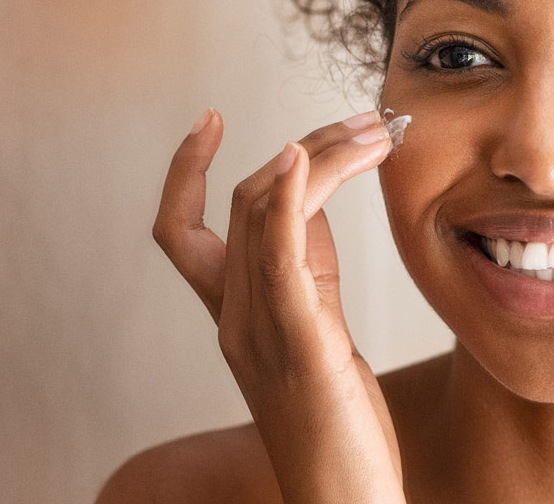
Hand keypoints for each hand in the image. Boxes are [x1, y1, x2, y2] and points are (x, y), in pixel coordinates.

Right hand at [152, 109, 404, 503]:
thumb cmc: (343, 435)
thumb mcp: (321, 337)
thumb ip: (309, 274)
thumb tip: (315, 204)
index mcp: (233, 319)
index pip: (180, 230)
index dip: (183, 171)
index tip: (210, 118)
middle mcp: (234, 320)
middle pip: (243, 202)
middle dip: (305, 145)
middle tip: (367, 121)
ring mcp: (260, 332)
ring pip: (264, 213)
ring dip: (318, 155)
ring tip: (373, 131)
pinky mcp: (300, 346)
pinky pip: (279, 257)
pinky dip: (289, 198)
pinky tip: (304, 158)